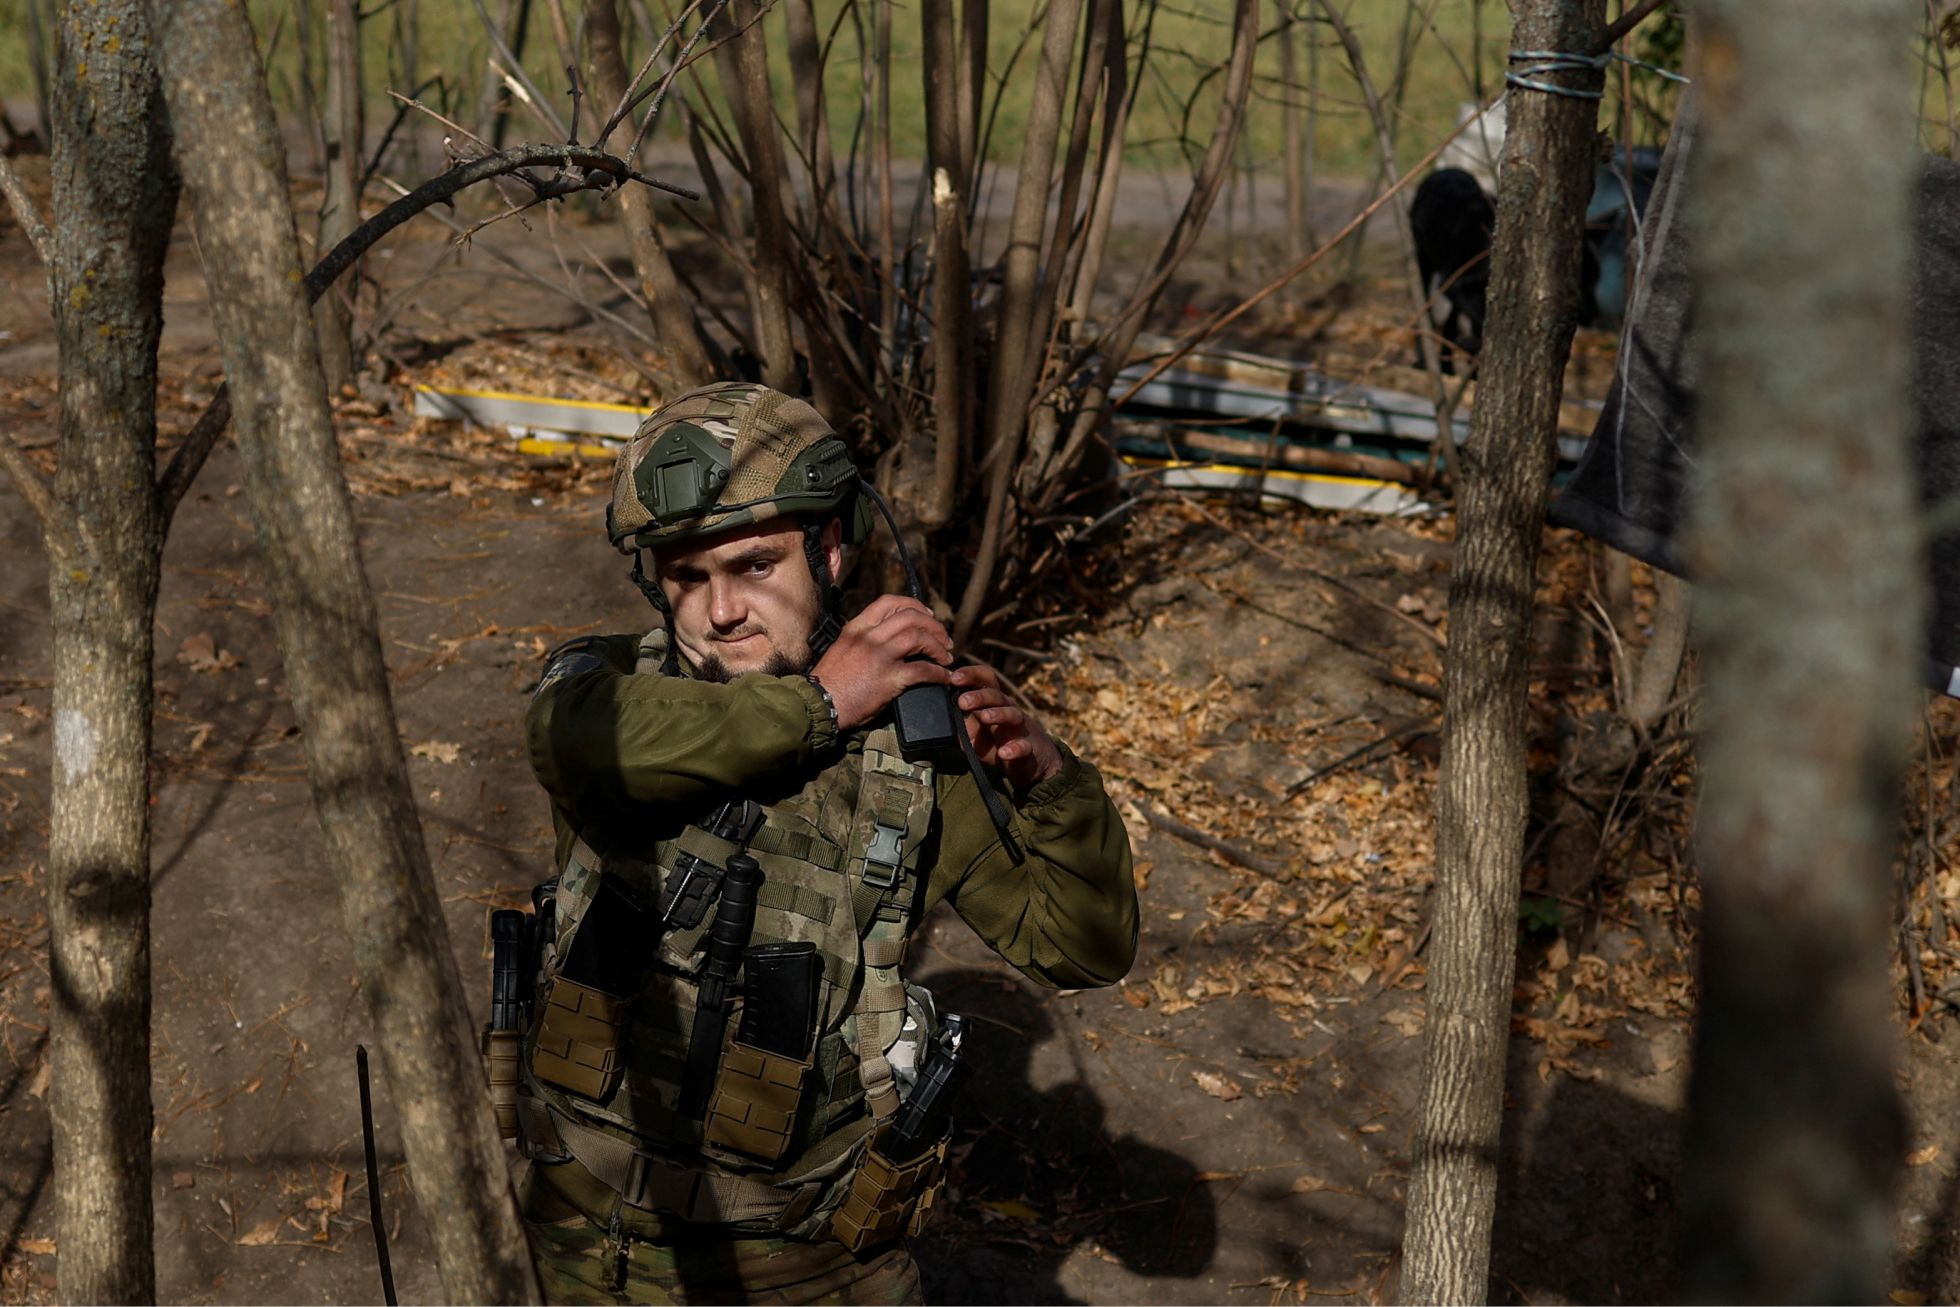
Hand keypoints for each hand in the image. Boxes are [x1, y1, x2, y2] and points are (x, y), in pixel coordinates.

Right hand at [811, 595, 953, 729]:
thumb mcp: (842, 648)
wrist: (819, 704)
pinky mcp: (889, 679)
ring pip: (919, 638)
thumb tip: (884, 638)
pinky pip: (922, 670)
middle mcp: (870, 637)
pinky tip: (944, 678)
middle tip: (944, 639)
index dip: (914, 606)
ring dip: (938, 646)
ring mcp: (880, 656)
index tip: (927, 615)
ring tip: (946, 657)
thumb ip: (862, 639)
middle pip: (911, 618)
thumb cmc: (830, 682)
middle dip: (933, 626)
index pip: (889, 603)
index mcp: (857, 628)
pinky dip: (938, 673)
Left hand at [951, 662, 1063, 791]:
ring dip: (997, 714)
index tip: (953, 678)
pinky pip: (1024, 746)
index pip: (984, 680)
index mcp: (994, 703)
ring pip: (1013, 714)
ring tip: (983, 717)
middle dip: (979, 695)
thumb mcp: (976, 735)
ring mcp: (1020, 729)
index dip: (971, 675)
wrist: (1032, 763)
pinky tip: (1005, 752)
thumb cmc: (999, 743)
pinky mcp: (1028, 748)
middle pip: (996, 695)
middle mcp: (1008, 710)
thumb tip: (945, 719)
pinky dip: (1015, 748)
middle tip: (962, 701)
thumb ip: (962, 726)